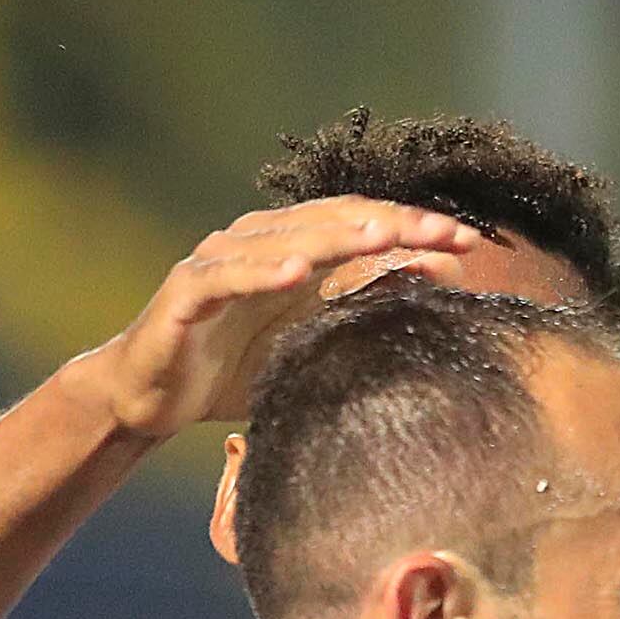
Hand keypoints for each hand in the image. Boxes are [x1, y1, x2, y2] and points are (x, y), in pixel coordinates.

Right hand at [79, 201, 484, 443]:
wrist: (152, 396)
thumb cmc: (231, 367)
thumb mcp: (309, 338)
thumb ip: (360, 305)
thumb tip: (432, 277)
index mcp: (290, 246)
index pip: (359, 224)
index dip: (411, 226)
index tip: (467, 239)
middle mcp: (256, 241)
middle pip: (332, 221)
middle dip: (392, 225)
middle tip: (446, 232)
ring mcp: (219, 262)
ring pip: (284, 240)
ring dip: (335, 237)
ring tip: (381, 236)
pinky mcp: (186, 293)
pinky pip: (228, 278)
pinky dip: (261, 273)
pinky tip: (295, 272)